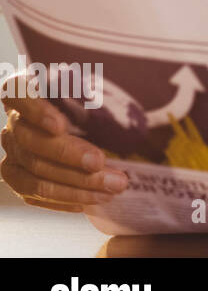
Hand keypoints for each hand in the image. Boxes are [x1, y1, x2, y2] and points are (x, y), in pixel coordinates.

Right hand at [1, 74, 129, 211]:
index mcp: (27, 88)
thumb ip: (94, 94)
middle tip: (101, 162)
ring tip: (111, 187)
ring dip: (74, 184)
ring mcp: (13, 152)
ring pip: (33, 173)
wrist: (97, 127)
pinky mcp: (19, 177)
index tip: (60, 126)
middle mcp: (14, 121)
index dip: (35, 111)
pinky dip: (63, 199)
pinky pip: (34, 193)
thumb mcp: (101, 91)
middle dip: (68, 155)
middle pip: (30, 141)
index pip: (18, 92)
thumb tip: (105, 104)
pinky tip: (90, 202)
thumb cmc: (98, 102)